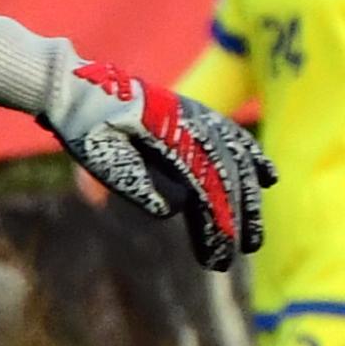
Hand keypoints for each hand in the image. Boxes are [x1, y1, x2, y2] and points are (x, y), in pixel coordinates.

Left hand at [47, 66, 275, 270]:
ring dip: (247, 199)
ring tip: (253, 237)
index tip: (220, 255)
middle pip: (226, 174)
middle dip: (236, 218)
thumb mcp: (102, 158)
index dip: (216, 221)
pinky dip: (251, 156)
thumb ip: (136, 183)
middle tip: (237, 255)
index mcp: (168, 133)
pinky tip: (269, 178)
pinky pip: (231, 136)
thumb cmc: (84, 127)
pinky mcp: (191, 116)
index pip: (205, 183)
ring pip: (233, 158)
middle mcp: (188, 122)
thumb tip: (177, 207)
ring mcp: (193, 116)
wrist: (74, 90)